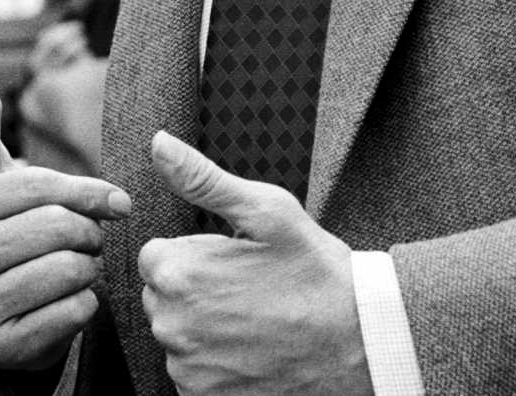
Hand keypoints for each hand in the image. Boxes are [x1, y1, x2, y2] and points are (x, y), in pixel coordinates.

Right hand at [0, 42, 130, 370]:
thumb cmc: (0, 222)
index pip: (38, 185)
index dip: (87, 190)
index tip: (113, 199)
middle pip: (58, 228)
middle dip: (88, 232)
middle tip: (84, 238)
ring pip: (69, 271)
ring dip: (88, 268)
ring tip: (72, 266)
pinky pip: (73, 314)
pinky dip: (85, 305)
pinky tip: (65, 300)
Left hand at [139, 132, 366, 395]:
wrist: (361, 343)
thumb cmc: (317, 273)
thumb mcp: (267, 212)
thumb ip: (202, 179)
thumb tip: (160, 144)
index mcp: (179, 273)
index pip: (154, 256)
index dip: (194, 254)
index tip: (229, 260)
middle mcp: (172, 324)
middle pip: (162, 296)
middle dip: (194, 288)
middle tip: (246, 288)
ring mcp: (187, 366)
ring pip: (177, 333)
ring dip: (203, 326)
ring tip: (254, 319)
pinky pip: (191, 371)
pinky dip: (213, 361)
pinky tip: (251, 349)